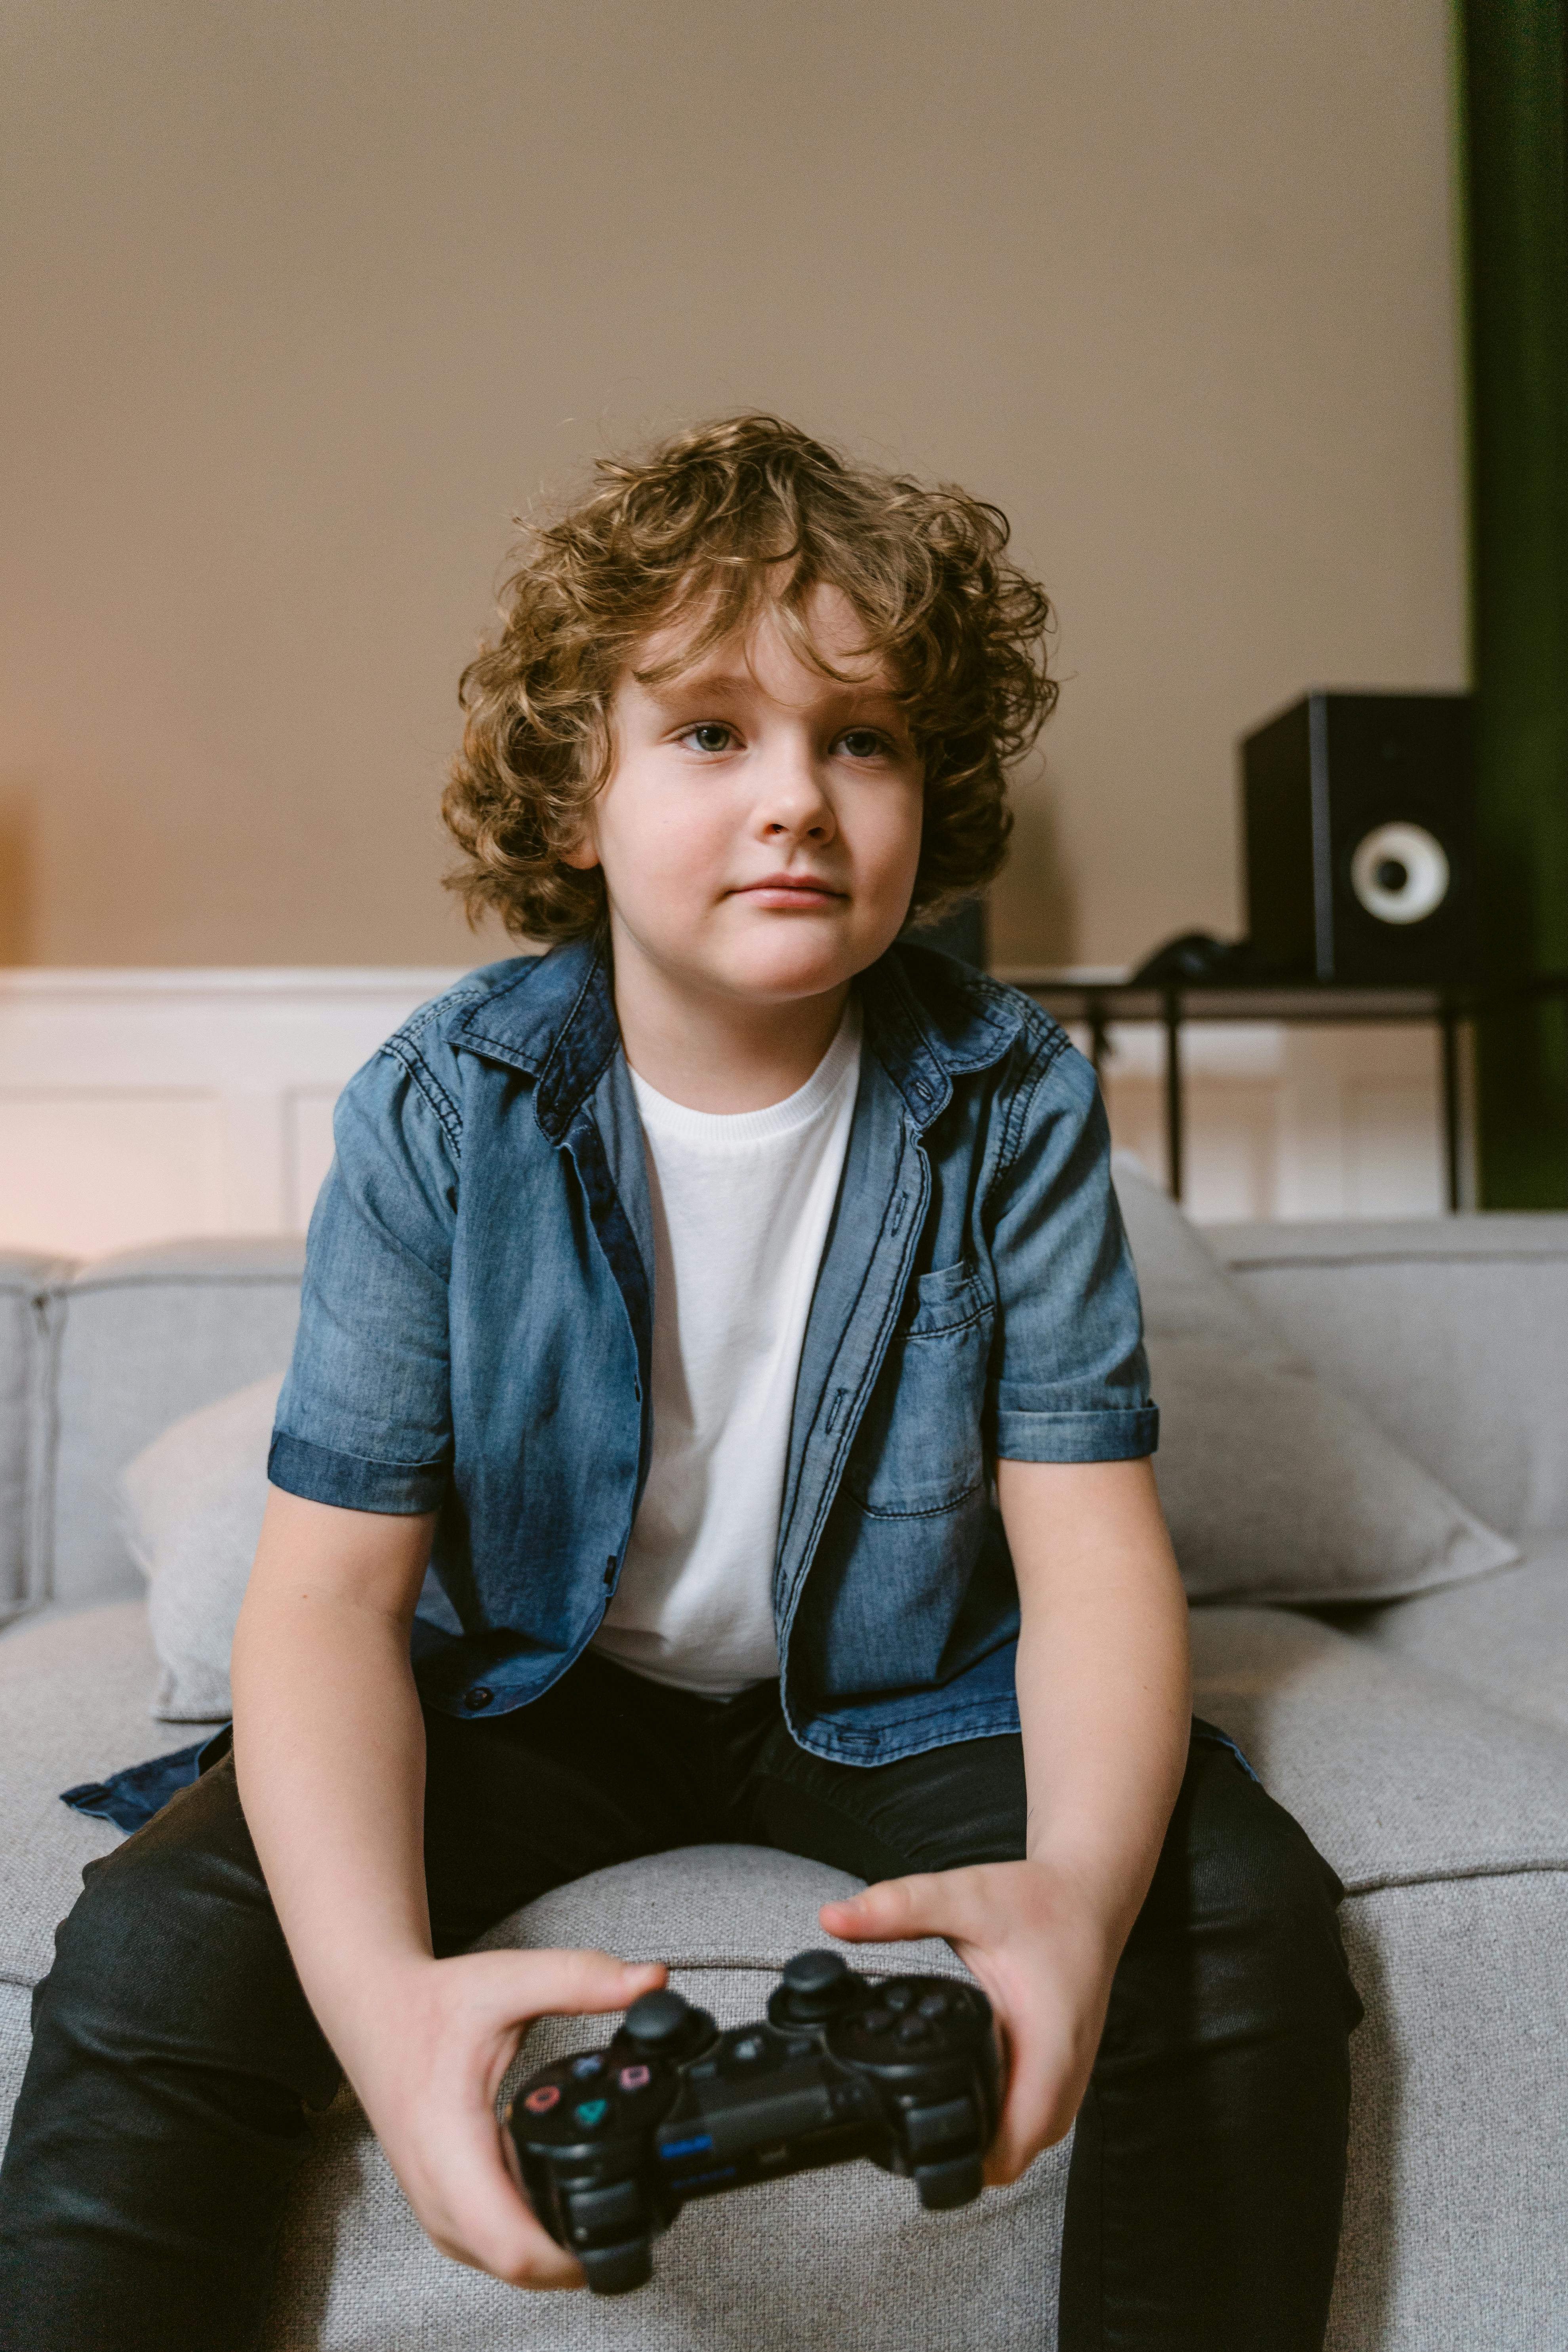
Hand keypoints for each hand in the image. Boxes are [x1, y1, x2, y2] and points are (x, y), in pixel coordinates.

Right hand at [335, 1946, 665, 2287]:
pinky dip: (522, 2235)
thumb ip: (582, 1978)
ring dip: (545, 2251)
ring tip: (593, 2211)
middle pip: (512, 2266)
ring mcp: (432, 2201)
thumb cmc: (428, 2004)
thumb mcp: (509, 1980)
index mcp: (451, 2144)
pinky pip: (484, 2243)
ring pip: (496, 2263)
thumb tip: (652, 1980)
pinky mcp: (437, 2200)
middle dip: (570, 2258)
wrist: (372, 2011)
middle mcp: (436, 2188)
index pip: (510, 2244)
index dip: (567, 2258)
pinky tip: (550, 2203)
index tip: (612, 2233)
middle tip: (621, 2218)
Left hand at [819, 1861, 1116, 2184]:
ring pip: (1020, 2142)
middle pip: (1009, 2159)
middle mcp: (1065, 2079)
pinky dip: (997, 2111)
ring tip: (932, 2092)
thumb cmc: (1042, 1902)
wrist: (1090, 1894)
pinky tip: (967, 2076)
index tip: (911, 2131)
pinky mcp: (1061, 2071)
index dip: (955, 2157)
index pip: (1007, 2151)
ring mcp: (1068, 2081)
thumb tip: (833, 1917)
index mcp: (1049, 2053)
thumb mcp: (967, 1896)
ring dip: (980, 2132)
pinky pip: (1027, 2117)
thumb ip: (900, 1908)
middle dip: (958, 2150)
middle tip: (908, 2109)